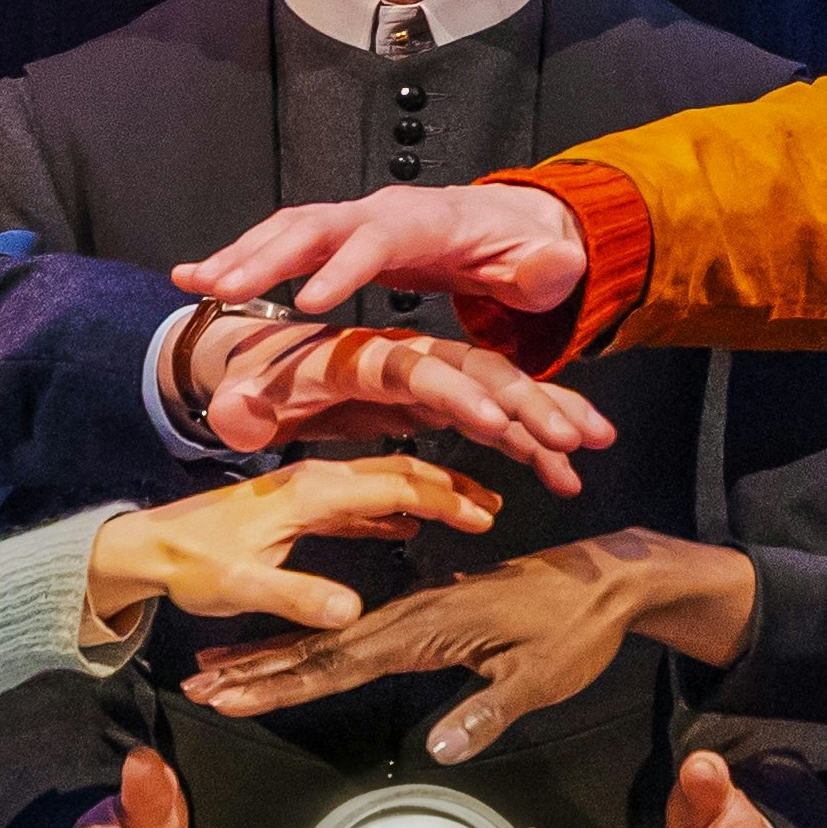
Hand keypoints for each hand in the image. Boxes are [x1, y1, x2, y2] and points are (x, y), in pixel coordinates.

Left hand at [76, 454, 501, 648]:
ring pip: (382, 484)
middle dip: (449, 489)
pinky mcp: (296, 507)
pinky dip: (392, 508)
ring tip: (467, 514)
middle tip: (493, 509)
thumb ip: (297, 595)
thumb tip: (350, 612)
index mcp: (310, 493)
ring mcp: (306, 492)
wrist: (143, 546)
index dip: (445, 500)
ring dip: (426, 497)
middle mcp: (313, 482)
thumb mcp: (242, 584)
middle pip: (398, 474)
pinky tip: (408, 524)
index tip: (485, 517)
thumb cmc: (189, 562)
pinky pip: (359, 500)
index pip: (395, 485)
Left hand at [161, 307, 608, 492]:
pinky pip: (495, 418)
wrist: (260, 366)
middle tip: (575, 438)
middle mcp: (409, 361)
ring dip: (548, 415)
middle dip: (531, 404)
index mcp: (366, 357)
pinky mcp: (438, 402)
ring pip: (502, 391)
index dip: (460, 396)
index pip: (421, 371)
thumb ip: (244, 407)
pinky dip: (533, 440)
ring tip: (594, 446)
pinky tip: (565, 470)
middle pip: (480, 374)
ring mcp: (430, 380)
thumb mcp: (245, 396)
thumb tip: (232, 412)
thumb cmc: (259, 380)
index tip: (498, 424)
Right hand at [182, 183, 587, 331]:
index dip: (346, 266)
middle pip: (316, 225)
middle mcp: (380, 212)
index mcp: (426, 223)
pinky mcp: (336, 237)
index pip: (380, 238)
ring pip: (287, 229)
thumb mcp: (546, 264)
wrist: (507, 224)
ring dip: (239, 256)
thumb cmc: (524, 252)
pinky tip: (198, 282)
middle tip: (221, 291)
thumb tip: (550, 263)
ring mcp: (353, 220)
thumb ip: (545, 267)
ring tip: (192, 287)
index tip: (311, 302)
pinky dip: (239, 258)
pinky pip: (280, 242)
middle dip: (267, 256)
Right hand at [182, 529, 754, 760]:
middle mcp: (411, 615)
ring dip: (273, 655)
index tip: (232, 695)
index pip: (339, 662)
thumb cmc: (576, 627)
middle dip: (255, 668)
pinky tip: (295, 653)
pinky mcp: (428, 616)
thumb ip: (487, 714)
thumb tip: (438, 752)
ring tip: (222, 666)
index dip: (282, 684)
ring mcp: (416, 613)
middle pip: (317, 646)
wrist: (605, 578)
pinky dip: (316, 645)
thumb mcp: (542, 679)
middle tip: (198, 682)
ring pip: (330, 638)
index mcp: (428, 627)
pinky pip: (357, 634)